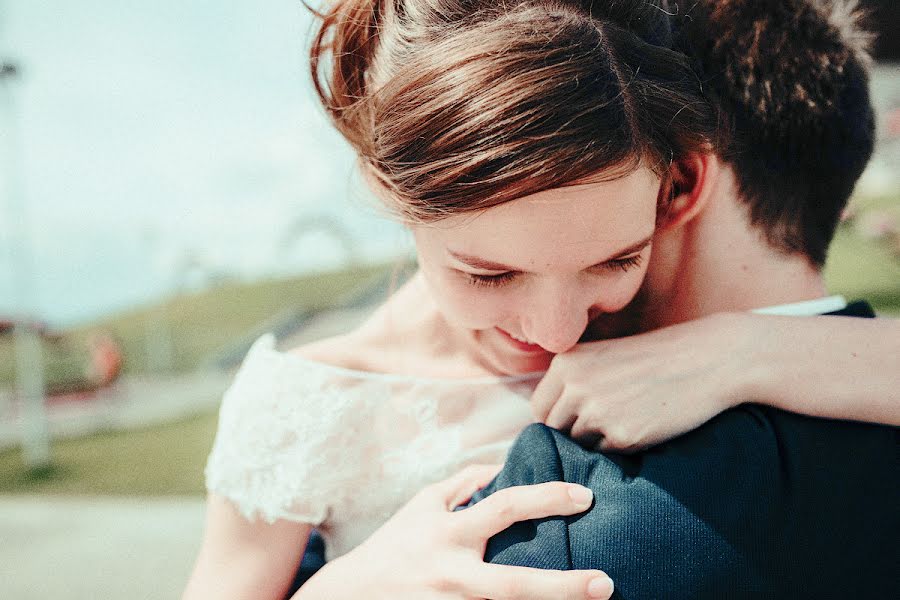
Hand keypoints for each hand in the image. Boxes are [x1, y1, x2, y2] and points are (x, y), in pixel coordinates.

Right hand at [295, 464, 614, 599]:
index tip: (585, 497)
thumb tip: (504, 467)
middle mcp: (453, 574)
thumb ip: (464, 483)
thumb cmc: (394, 545)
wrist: (350, 597)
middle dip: (563, 587)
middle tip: (606, 583)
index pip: (507, 506)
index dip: (549, 498)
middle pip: (515, 585)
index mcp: (450, 533)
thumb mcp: (423, 504)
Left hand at [533, 312, 756, 451]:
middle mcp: (574, 387)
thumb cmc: (655, 358)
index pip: (540, 409)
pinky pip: (608, 455)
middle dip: (574, 434)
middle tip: (606, 424)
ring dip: (599, 442)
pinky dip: (622, 448)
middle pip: (555, 430)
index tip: (576, 421)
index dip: (557, 419)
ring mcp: (597, 412)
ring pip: (580, 445)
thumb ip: (572, 382)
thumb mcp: (603, 356)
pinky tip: (645, 427)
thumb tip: (545, 421)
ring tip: (629, 419)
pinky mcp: (623, 435)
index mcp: (565, 363)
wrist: (707, 359)